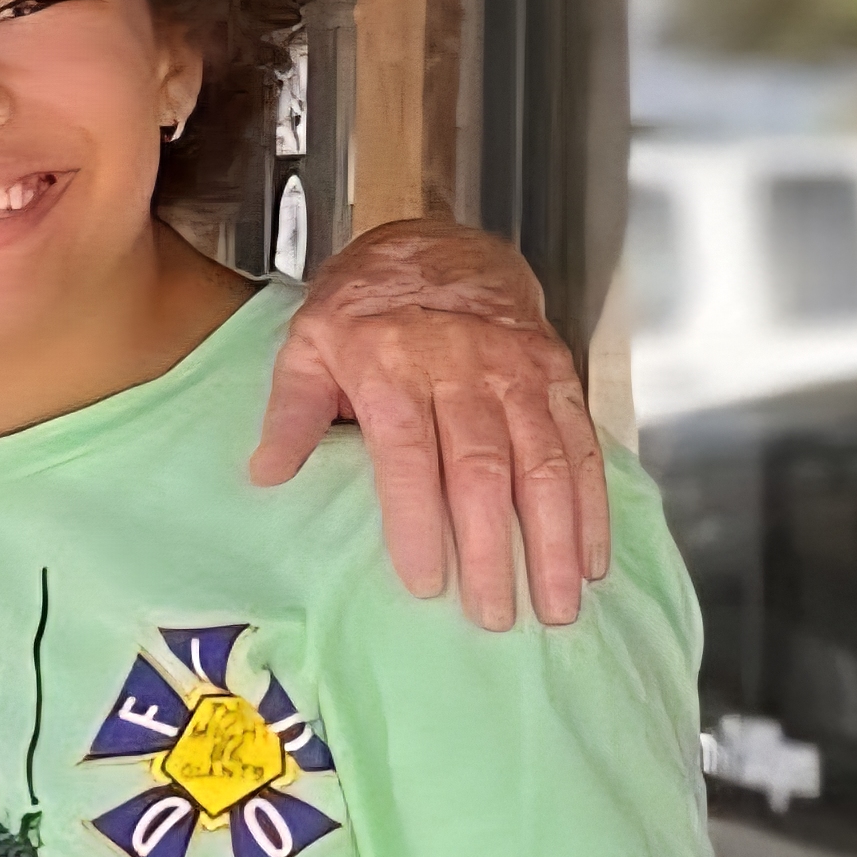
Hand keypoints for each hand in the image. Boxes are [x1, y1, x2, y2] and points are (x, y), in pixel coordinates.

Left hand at [249, 217, 608, 629]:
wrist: (437, 240)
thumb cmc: (364, 307)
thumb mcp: (307, 343)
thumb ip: (291, 411)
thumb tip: (265, 475)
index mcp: (390, 365)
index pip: (406, 455)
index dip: (418, 522)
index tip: (424, 584)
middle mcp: (459, 368)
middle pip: (480, 469)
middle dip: (492, 549)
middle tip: (494, 617)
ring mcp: (515, 369)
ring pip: (542, 462)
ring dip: (553, 539)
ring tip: (555, 606)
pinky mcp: (555, 370)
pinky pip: (580, 442)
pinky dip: (591, 504)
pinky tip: (591, 558)